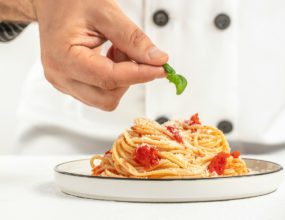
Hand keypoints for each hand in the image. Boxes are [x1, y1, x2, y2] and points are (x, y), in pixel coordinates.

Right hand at [32, 0, 167, 110]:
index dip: (139, 74)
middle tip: (133, 53)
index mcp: (63, 57)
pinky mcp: (72, 85)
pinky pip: (100, 93)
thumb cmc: (71, 2)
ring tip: (118, 51)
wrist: (52, 3)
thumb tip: (157, 59)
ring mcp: (65, 83)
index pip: (109, 78)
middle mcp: (61, 76)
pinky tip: (111, 58)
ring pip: (106, 99)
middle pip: (107, 97)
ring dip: (122, 79)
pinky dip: (114, 80)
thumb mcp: (106, 13)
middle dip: (129, 78)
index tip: (160, 68)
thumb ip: (133, 38)